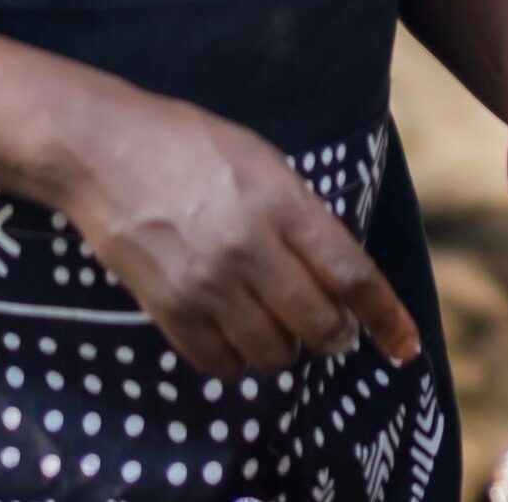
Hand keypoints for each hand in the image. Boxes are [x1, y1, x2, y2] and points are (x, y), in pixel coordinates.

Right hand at [66, 90, 422, 374]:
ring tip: (281, 328)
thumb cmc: (189, 144)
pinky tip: (239, 338)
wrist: (103, 151)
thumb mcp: (263, 160)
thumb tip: (337, 273)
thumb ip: (301, 216)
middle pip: (318, 323)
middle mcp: (250, 248)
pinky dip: (240, 362)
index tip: (404, 346)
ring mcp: (207, 284)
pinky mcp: (168, 309)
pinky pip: (221, 363)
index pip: (351, 274)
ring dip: (288, 350)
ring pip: (273, 353)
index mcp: (282, 202)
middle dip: (337, 336)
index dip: (385, 317)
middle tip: (334, 330)